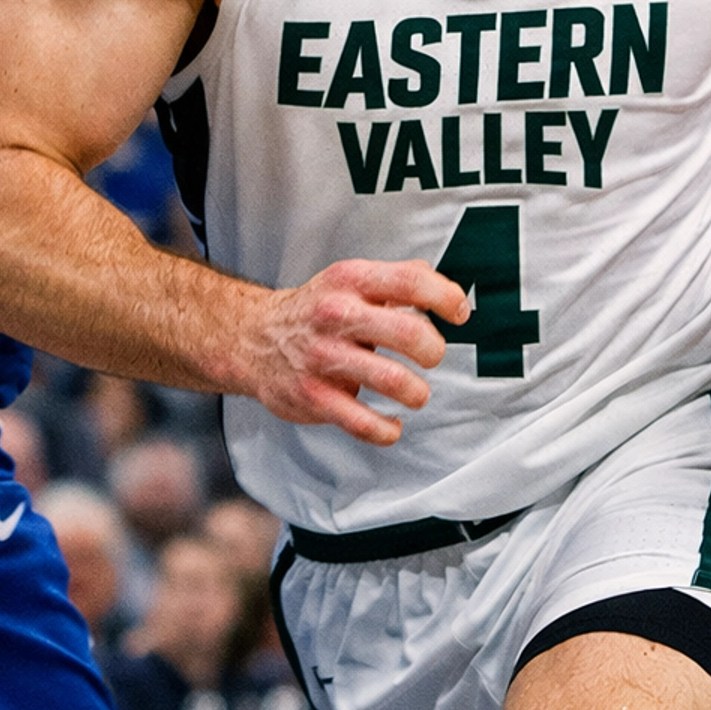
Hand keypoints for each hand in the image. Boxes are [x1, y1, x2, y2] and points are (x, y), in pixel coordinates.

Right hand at [229, 259, 470, 446]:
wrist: (253, 339)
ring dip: (416, 392)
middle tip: (431, 357)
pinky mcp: (314, 397)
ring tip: (415, 393)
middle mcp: (337, 315)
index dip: (445, 297)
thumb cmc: (314, 310)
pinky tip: (391, 425)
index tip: (458, 313)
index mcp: (351, 280)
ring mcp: (324, 357)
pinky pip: (362, 422)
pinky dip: (386, 430)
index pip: (411, 281)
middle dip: (434, 351)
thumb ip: (397, 279)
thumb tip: (442, 288)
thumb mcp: (350, 280)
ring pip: (392, 380)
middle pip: (410, 332)